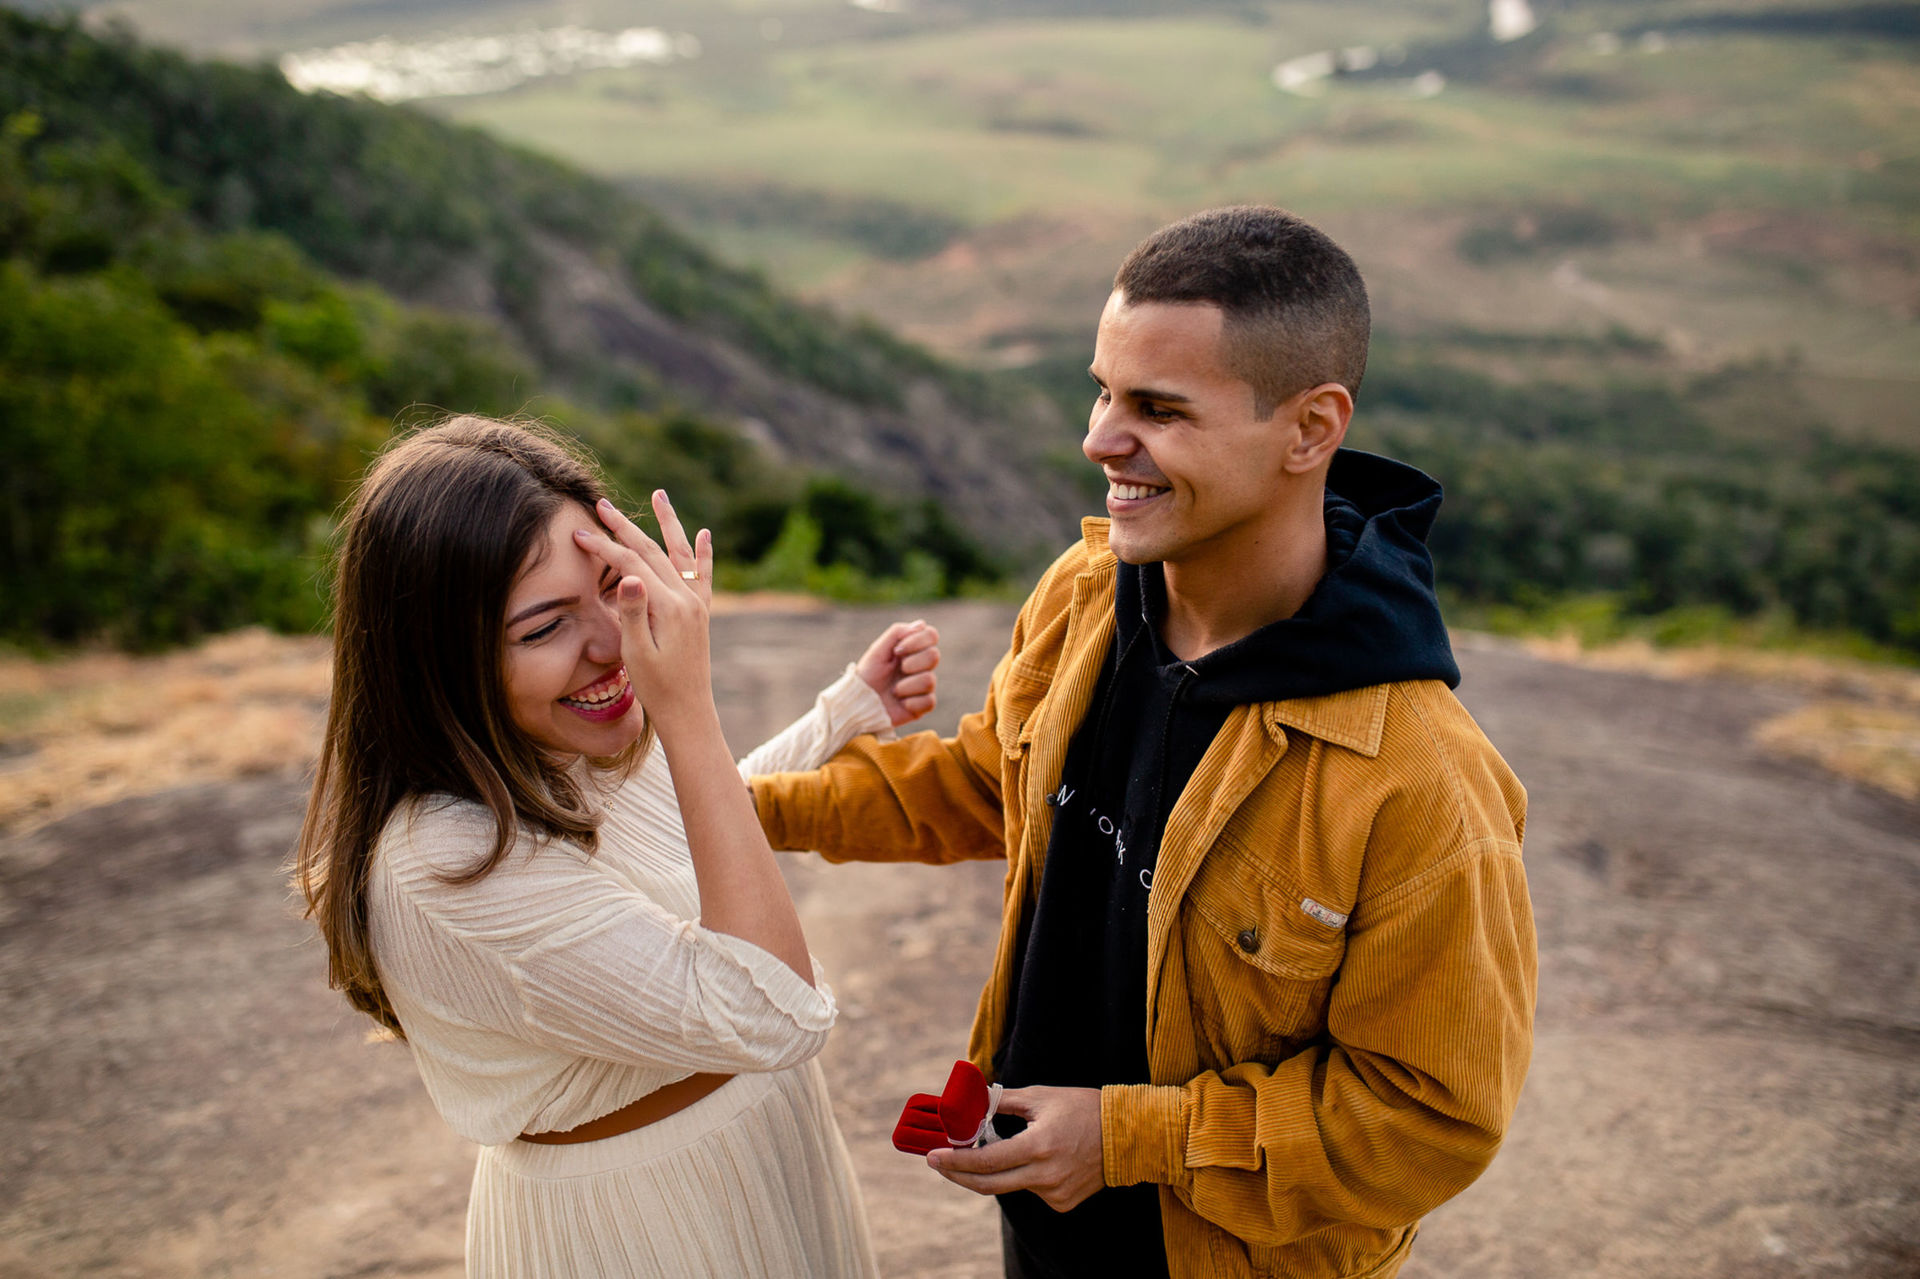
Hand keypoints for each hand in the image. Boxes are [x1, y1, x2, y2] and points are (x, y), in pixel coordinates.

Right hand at [573, 491, 714, 730]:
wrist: (689, 712)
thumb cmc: (657, 687)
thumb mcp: (636, 653)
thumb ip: (632, 612)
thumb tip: (628, 576)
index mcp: (669, 607)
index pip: (632, 565)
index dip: (604, 548)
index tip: (579, 534)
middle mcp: (688, 599)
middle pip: (653, 552)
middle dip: (625, 527)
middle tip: (602, 504)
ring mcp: (697, 604)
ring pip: (680, 553)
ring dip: (668, 523)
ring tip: (660, 494)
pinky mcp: (701, 613)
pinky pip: (704, 575)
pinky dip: (703, 553)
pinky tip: (704, 534)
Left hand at [856, 619, 939, 726]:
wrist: (859, 702)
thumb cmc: (868, 675)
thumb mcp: (877, 650)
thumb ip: (897, 633)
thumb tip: (921, 625)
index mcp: (912, 650)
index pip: (931, 635)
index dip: (918, 640)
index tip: (897, 650)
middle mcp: (921, 666)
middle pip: (934, 656)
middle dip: (912, 662)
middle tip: (898, 669)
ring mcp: (923, 686)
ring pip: (930, 680)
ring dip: (906, 685)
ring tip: (894, 690)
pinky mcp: (923, 706)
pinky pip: (929, 701)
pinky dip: (911, 703)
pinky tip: (900, 703)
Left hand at [925, 1086, 1104, 1211]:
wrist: (1127, 1135)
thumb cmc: (1083, 1108)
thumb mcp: (1041, 1097)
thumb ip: (1003, 1100)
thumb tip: (972, 1099)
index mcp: (1038, 1146)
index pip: (986, 1160)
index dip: (955, 1160)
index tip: (933, 1156)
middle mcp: (1045, 1176)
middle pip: (988, 1184)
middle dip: (959, 1174)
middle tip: (939, 1162)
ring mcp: (1055, 1194)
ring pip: (1010, 1185)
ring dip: (996, 1169)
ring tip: (1001, 1145)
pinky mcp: (1062, 1203)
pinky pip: (1030, 1189)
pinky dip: (1023, 1174)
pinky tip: (1041, 1157)